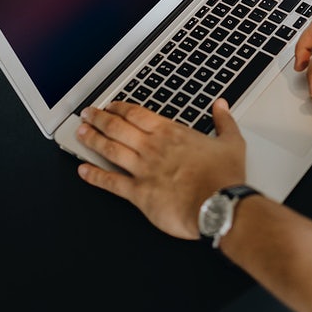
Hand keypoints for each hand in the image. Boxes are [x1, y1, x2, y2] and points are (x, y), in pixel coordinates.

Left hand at [74, 99, 245, 238]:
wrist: (219, 205)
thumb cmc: (224, 178)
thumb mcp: (231, 142)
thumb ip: (224, 121)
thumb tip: (221, 106)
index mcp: (172, 133)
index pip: (138, 114)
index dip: (120, 108)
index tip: (111, 105)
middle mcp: (153, 148)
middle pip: (117, 127)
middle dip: (99, 119)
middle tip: (87, 114)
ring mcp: (143, 169)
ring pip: (110, 149)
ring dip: (92, 140)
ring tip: (80, 133)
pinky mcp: (139, 193)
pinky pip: (111, 182)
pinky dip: (94, 176)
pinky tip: (83, 171)